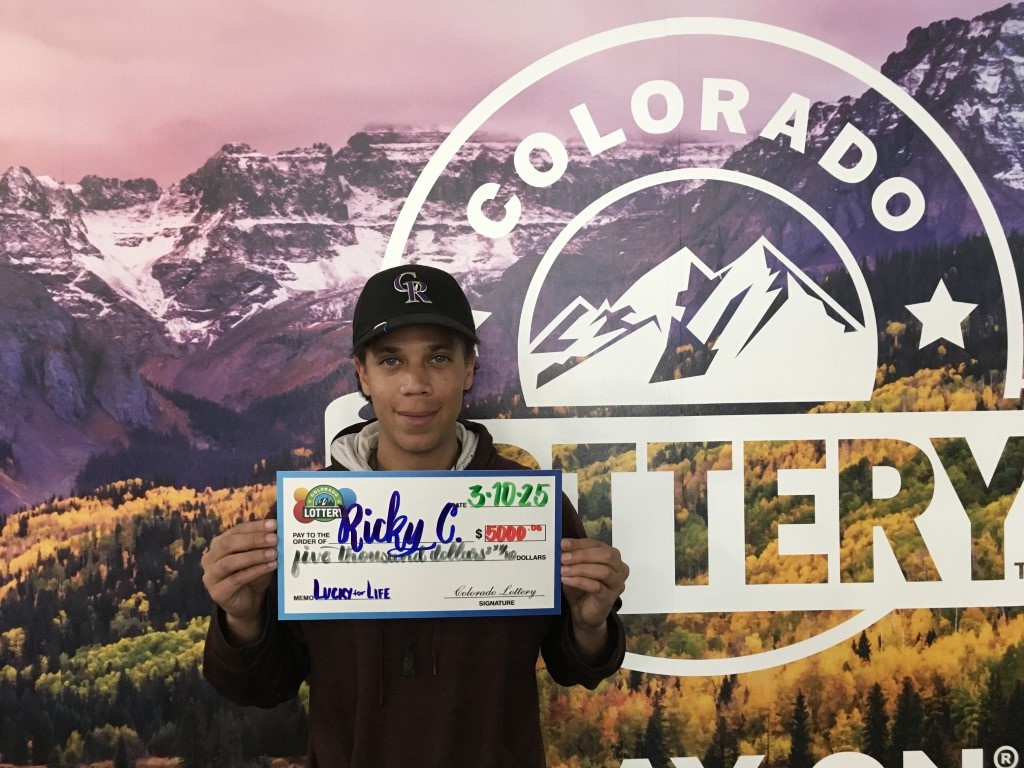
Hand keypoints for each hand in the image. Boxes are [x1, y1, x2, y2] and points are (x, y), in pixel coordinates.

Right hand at [201, 518, 277, 643]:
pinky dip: (255, 571)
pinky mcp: (217, 592)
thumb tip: (276, 529)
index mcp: (219, 544)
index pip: (236, 530)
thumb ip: (262, 544)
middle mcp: (210, 558)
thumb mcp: (258, 556)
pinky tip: (270, 566)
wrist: (247, 603)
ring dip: (254, 556)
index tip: (273, 524)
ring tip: (273, 553)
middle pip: (228, 544)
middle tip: (274, 538)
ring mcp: (210, 576)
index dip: (255, 526)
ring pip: (230, 562)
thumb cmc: (252, 575)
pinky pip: (236, 579)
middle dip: (253, 539)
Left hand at [560, 538, 627, 655]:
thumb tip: (562, 545)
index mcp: (612, 556)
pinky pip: (597, 587)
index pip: (596, 544)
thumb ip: (572, 557)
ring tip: (563, 570)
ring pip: (603, 571)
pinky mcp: (610, 598)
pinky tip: (566, 580)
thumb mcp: (574, 569)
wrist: (584, 613)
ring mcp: (617, 584)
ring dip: (581, 569)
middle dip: (582, 555)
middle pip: (605, 555)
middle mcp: (620, 568)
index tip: (563, 544)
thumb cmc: (580, 587)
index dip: (579, 543)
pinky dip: (580, 581)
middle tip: (563, 558)